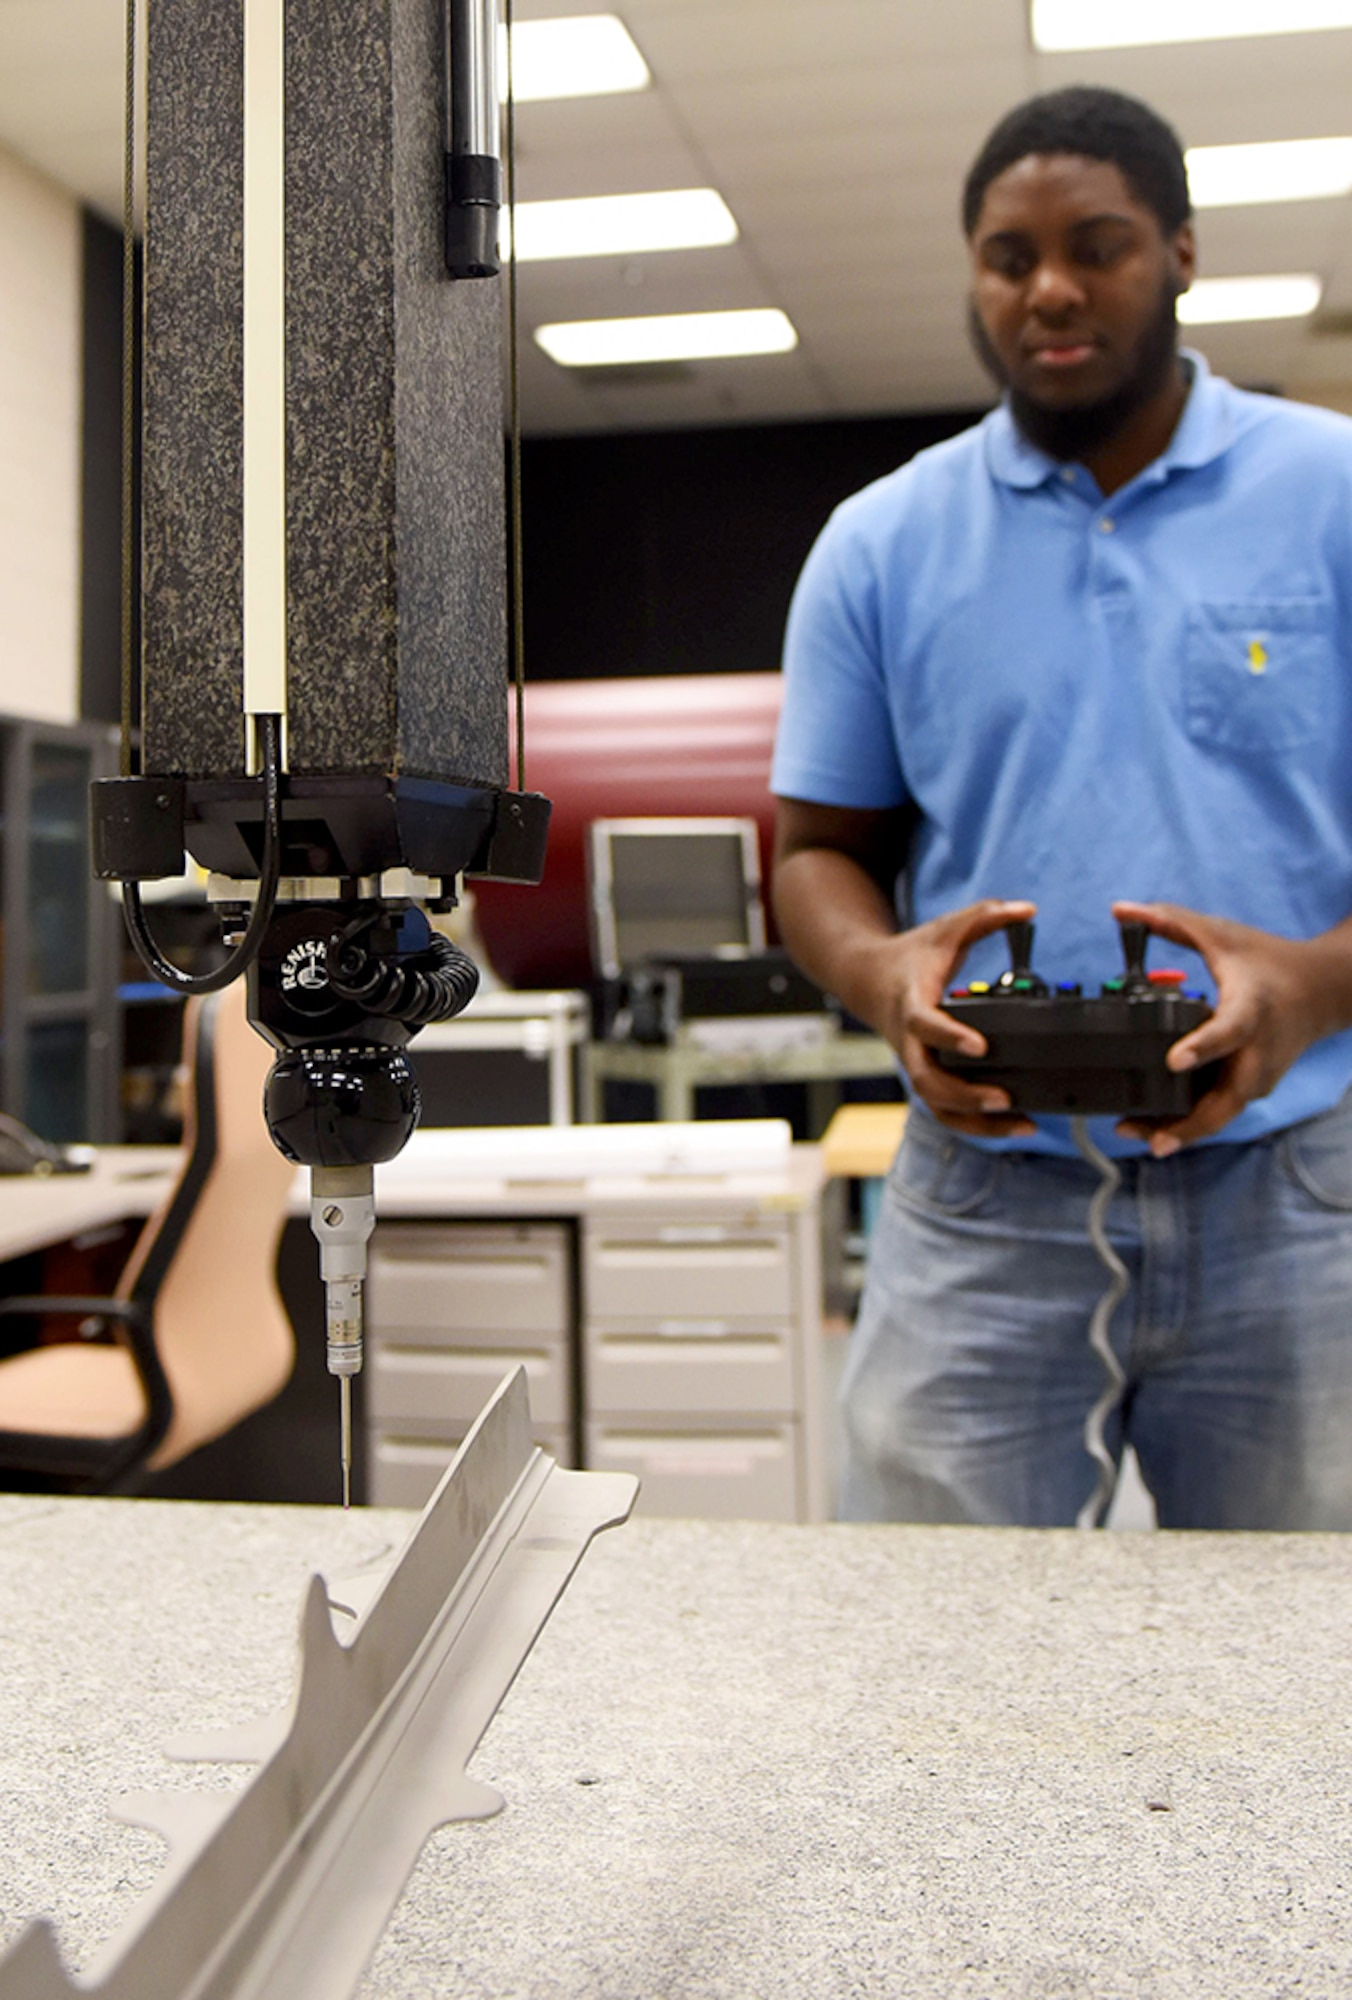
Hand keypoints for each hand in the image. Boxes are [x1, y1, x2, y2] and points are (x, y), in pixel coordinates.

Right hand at [853, 897, 1038, 1138]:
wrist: (870, 980)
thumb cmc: (912, 957)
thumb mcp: (946, 929)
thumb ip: (986, 915)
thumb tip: (1028, 908)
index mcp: (912, 1003)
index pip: (924, 1025)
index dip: (949, 1037)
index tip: (980, 1046)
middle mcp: (910, 1041)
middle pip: (926, 1080)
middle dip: (964, 1095)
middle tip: (1003, 1097)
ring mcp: (916, 1063)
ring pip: (936, 1105)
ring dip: (975, 1120)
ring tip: (1018, 1121)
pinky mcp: (926, 1076)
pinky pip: (945, 1110)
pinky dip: (976, 1124)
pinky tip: (1013, 1125)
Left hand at [1112, 899, 1347, 1156]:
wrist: (1320, 990)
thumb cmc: (1267, 961)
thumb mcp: (1220, 935)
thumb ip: (1169, 922)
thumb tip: (1119, 910)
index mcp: (1251, 1008)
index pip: (1228, 1032)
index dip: (1201, 1047)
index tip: (1173, 1060)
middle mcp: (1258, 1051)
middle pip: (1225, 1099)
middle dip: (1185, 1122)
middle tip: (1143, 1135)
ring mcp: (1259, 1075)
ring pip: (1221, 1115)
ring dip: (1182, 1130)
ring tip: (1136, 1135)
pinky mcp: (1254, 1088)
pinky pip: (1221, 1112)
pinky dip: (1192, 1124)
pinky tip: (1154, 1130)